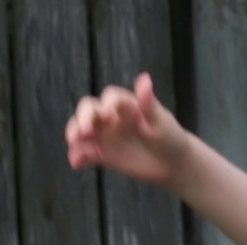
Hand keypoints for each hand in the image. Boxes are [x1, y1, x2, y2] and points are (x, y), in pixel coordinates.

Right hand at [65, 73, 191, 186]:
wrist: (173, 164)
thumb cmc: (170, 137)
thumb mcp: (161, 121)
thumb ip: (149, 103)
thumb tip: (144, 78)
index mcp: (127, 105)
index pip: (110, 98)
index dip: (106, 104)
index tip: (107, 114)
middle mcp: (112, 117)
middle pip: (89, 110)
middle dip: (83, 117)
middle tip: (85, 131)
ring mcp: (105, 136)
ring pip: (82, 130)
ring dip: (75, 134)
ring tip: (74, 143)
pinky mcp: (103, 154)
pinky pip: (86, 153)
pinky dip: (78, 156)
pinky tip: (76, 163)